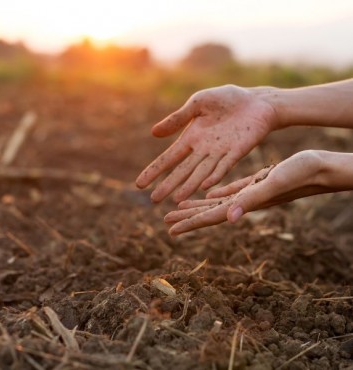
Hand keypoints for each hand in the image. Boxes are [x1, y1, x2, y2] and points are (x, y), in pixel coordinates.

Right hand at [135, 85, 277, 202]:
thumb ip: (178, 119)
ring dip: (189, 186)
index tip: (140, 184)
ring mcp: (220, 153)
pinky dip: (214, 176)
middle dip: (168, 185)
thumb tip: (153, 133)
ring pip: (200, 173)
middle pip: (183, 170)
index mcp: (191, 138)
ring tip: (176, 200)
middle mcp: (203, 150)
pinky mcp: (237, 152)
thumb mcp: (198, 104)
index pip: (169, 158)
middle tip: (154, 200)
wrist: (256, 101)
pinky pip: (224, 166)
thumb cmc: (226, 100)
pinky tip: (204, 186)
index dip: (155, 171)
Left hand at [165, 150, 344, 235]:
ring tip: (179, 208)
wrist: (320, 168)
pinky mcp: (254, 183)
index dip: (189, 223)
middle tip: (165, 221)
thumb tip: (229, 218)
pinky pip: (230, 191)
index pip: (210, 217)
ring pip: (216, 202)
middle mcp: (244, 202)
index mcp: (244, 204)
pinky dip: (215, 194)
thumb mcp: (273, 183)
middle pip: (209, 213)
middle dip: (187, 217)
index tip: (169, 229)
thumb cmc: (301, 175)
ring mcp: (249, 194)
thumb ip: (251, 200)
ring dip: (197, 206)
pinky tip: (207, 195)